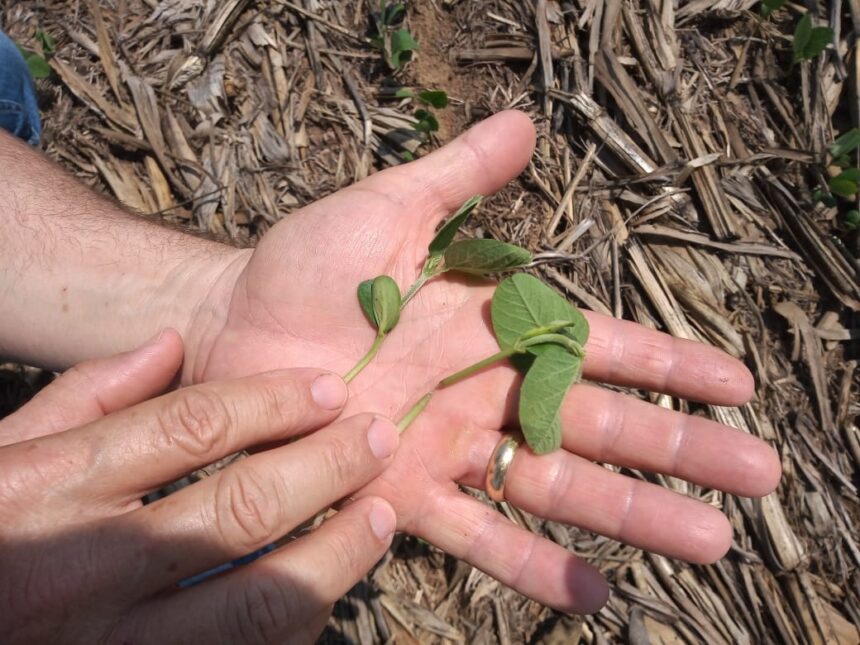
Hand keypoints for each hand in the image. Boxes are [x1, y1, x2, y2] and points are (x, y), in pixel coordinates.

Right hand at [0, 331, 398, 643]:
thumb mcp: (3, 451)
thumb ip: (85, 396)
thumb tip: (171, 343)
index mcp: (51, 490)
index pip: (190, 428)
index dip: (275, 402)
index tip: (331, 390)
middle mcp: (85, 569)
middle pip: (240, 511)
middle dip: (325, 468)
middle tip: (379, 440)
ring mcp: (114, 642)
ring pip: (256, 603)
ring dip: (336, 555)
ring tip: (381, 516)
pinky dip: (297, 622)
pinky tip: (327, 585)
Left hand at [191, 111, 781, 612]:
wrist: (232, 329)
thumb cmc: (305, 266)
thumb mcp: (387, 207)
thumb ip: (457, 177)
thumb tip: (525, 125)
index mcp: (494, 325)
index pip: (602, 346)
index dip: (670, 364)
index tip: (737, 385)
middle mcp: (487, 393)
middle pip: (602, 426)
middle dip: (681, 450)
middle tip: (757, 479)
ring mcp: (451, 450)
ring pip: (558, 488)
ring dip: (632, 515)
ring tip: (707, 545)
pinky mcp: (403, 493)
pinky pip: (475, 534)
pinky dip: (530, 564)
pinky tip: (589, 595)